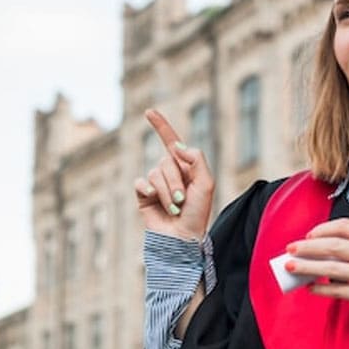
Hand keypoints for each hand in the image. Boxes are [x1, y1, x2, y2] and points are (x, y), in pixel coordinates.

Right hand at [134, 109, 214, 239]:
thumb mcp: (206, 183)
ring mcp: (155, 183)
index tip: (149, 111)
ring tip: (175, 207)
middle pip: (167, 160)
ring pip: (155, 173)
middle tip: (183, 199)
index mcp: (185, 167)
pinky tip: (155, 201)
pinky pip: (141, 183)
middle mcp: (169, 172)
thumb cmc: (198, 212)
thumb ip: (196, 159)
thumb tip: (176, 146)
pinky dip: (150, 191)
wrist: (183, 237)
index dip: (161, 126)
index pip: (171, 142)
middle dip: (176, 180)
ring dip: (167, 191)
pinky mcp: (143, 195)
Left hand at [285, 218, 348, 317]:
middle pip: (335, 246)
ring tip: (292, 266)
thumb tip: (325, 244)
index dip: (324, 229)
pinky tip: (310, 287)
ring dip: (308, 267)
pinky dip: (321, 289)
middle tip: (291, 248)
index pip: (347, 227)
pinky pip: (339, 291)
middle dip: (309, 247)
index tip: (309, 235)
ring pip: (333, 269)